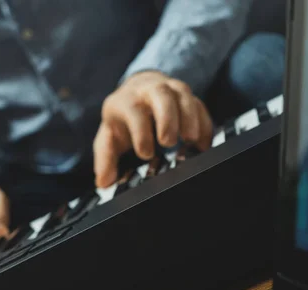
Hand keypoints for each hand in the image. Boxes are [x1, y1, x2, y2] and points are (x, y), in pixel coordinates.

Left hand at [93, 71, 212, 186]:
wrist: (138, 89)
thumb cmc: (124, 117)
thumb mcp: (109, 136)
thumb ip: (106, 159)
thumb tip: (104, 182)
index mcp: (126, 101)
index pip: (134, 112)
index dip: (141, 133)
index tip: (145, 154)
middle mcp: (149, 90)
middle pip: (161, 95)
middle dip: (167, 119)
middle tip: (168, 142)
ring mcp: (170, 90)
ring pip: (183, 95)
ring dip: (190, 117)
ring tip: (190, 139)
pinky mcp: (187, 96)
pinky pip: (199, 105)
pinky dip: (203, 123)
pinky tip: (203, 142)